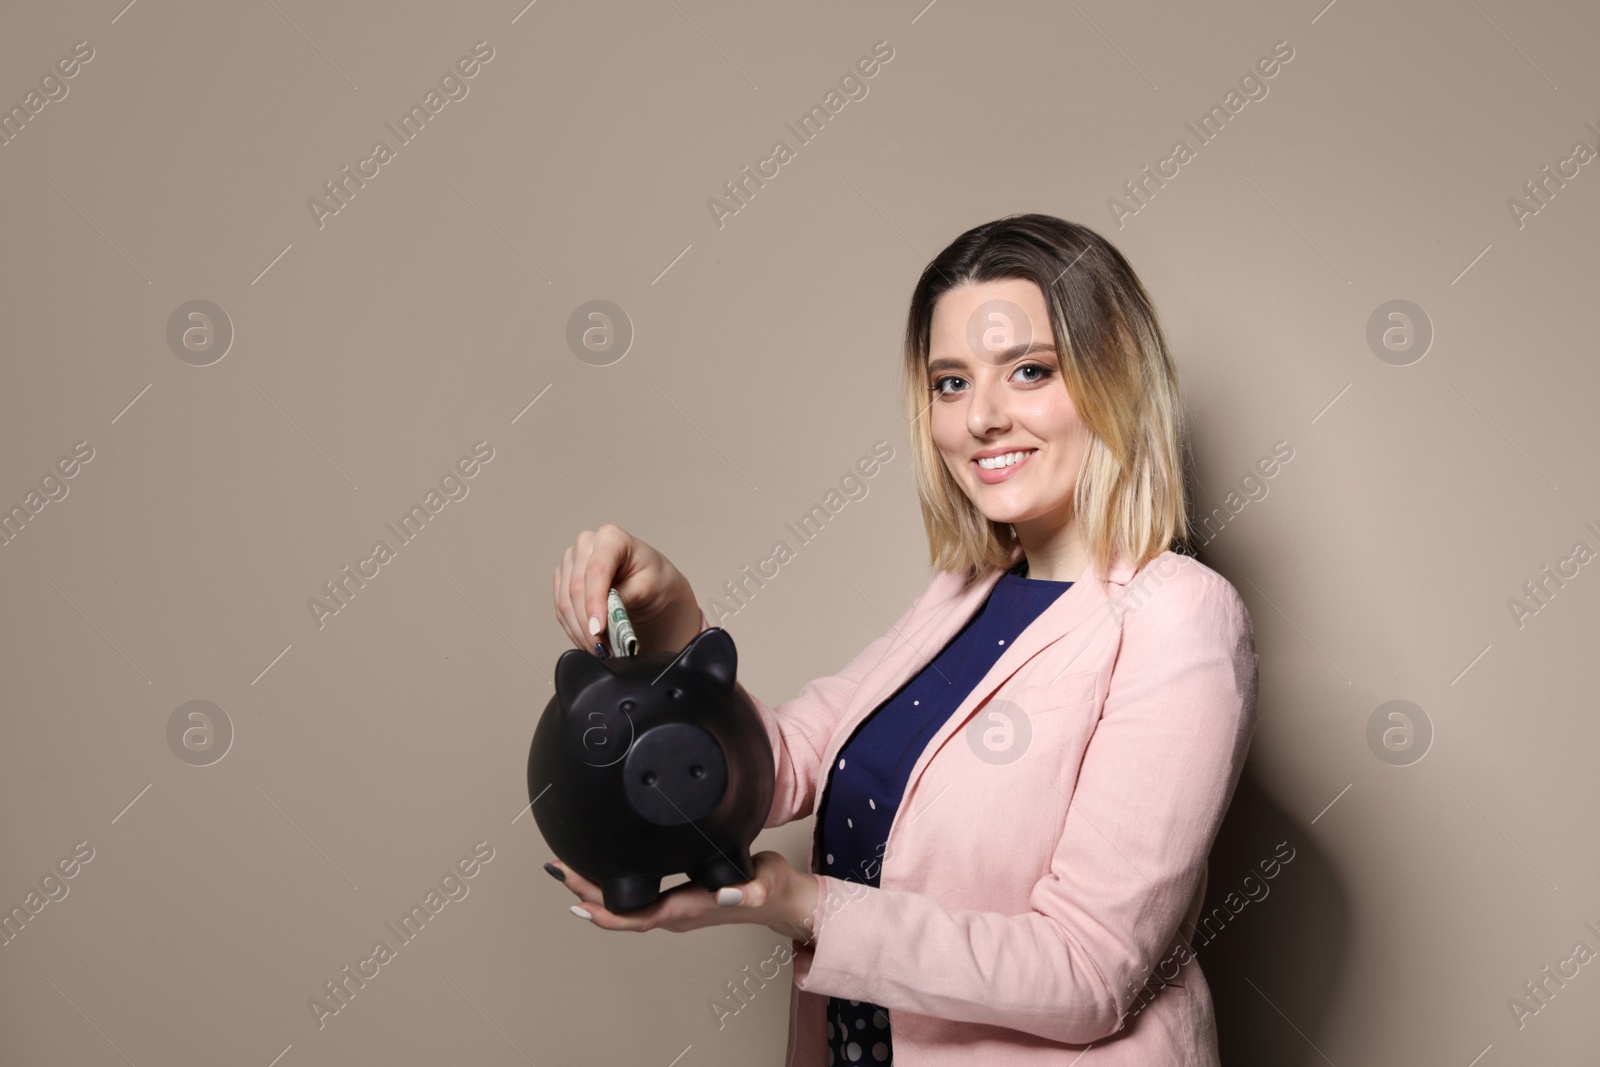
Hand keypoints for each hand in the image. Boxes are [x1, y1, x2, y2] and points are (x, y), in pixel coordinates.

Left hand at [548, 851, 820, 940]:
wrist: (781, 901)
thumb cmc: (772, 889)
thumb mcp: (765, 883)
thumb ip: (751, 890)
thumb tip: (730, 895)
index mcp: (689, 909)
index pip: (638, 915)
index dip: (606, 911)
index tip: (577, 899)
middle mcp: (675, 914)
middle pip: (620, 912)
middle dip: (586, 892)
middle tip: (558, 868)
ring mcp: (673, 909)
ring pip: (624, 907)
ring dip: (593, 891)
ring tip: (566, 868)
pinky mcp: (675, 900)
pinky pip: (635, 901)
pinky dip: (610, 888)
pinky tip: (598, 873)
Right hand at [553, 525, 702, 655]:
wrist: (651, 586)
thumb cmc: (654, 579)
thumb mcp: (649, 586)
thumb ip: (625, 597)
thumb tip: (606, 615)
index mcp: (611, 537)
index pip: (596, 571)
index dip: (594, 602)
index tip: (599, 630)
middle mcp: (586, 544)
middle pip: (576, 588)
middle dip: (588, 624)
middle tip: (602, 648)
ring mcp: (572, 561)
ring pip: (565, 602)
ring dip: (580, 631)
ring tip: (599, 650)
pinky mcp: (563, 580)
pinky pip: (561, 609)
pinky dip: (574, 630)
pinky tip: (589, 642)